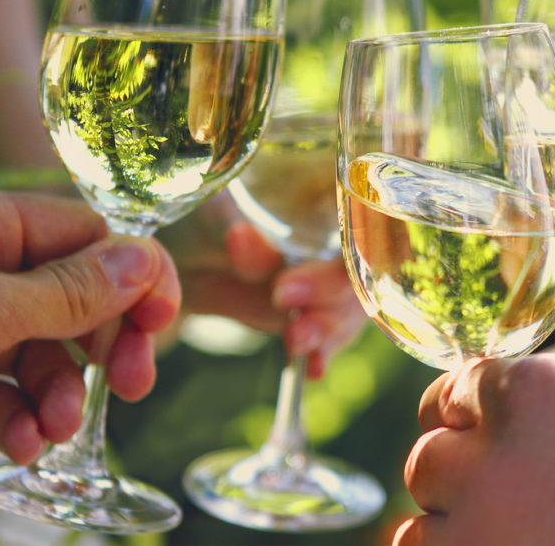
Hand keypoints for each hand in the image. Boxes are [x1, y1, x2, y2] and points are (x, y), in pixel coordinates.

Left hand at [0, 179, 180, 463]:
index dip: (132, 275)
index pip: (83, 234)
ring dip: (55, 395)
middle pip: (65, 297)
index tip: (162, 320)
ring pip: (28, 351)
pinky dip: (10, 419)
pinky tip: (21, 444)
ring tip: (57, 431)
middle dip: (98, 347)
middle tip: (133, 385)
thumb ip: (66, 291)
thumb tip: (145, 262)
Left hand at [172, 199, 368, 378]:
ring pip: (353, 303)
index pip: (369, 204)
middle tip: (285, 295)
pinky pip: (332, 333)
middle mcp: (345, 232)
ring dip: (329, 325)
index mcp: (331, 187)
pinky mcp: (317, 312)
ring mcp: (334, 276)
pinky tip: (313, 368)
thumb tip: (244, 238)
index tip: (352, 248)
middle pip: (366, 262)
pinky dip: (324, 351)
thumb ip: (235, 231)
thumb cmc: (203, 215)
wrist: (184, 258)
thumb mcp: (214, 216)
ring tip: (296, 341)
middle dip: (333, 286)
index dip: (371, 228)